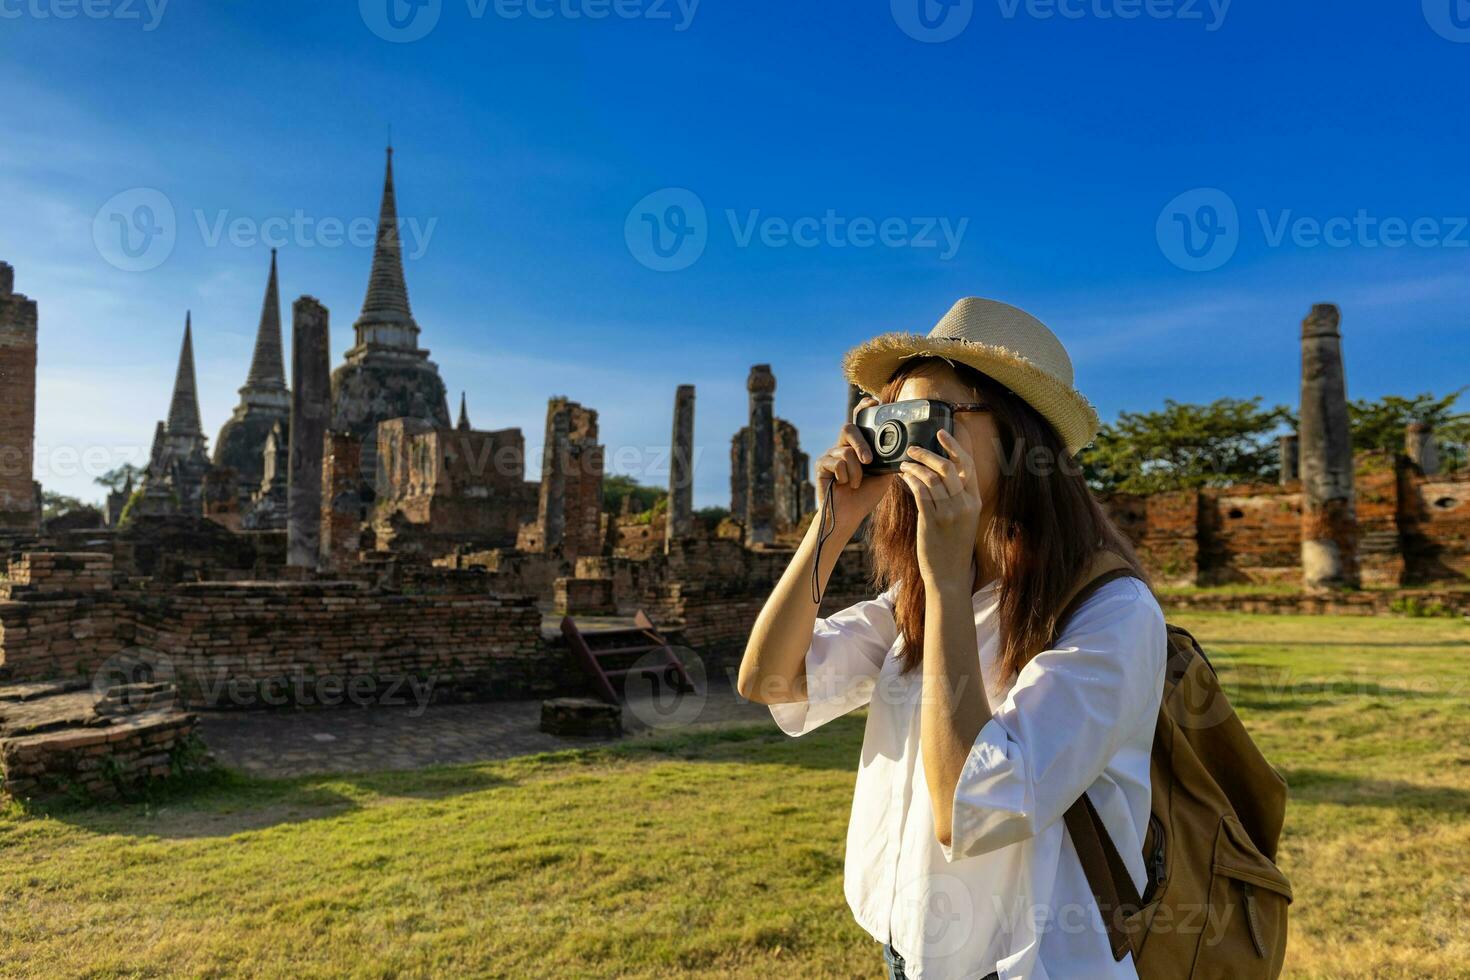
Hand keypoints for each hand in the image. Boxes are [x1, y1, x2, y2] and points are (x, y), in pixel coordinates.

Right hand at [814, 396, 897, 534]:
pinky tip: (844, 485)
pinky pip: (836, 462)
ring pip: (846, 451)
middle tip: (869, 461)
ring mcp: (830, 454)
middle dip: (861, 444)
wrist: (848, 516)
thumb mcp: (884, 475)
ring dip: (856, 471)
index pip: (859, 421)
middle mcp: (842, 447)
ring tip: (856, 484)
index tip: (874, 402)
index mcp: (858, 446)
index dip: (864, 409)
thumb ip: (890, 458)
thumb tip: (907, 446)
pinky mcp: (821, 464)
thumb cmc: (866, 496)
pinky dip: (846, 476)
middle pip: (848, 429)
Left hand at [898, 428, 981, 588]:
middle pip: (947, 467)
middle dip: (928, 453)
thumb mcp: (963, 520)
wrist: (949, 575)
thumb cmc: (953, 547)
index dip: (956, 445)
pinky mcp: (932, 522)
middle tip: (913, 447)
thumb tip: (942, 475)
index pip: (967, 465)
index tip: (943, 431)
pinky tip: (903, 476)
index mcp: (974, 501)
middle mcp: (965, 505)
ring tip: (904, 463)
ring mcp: (949, 513)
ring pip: (931, 478)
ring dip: (915, 466)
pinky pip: (920, 492)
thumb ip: (957, 498)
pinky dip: (910, 480)